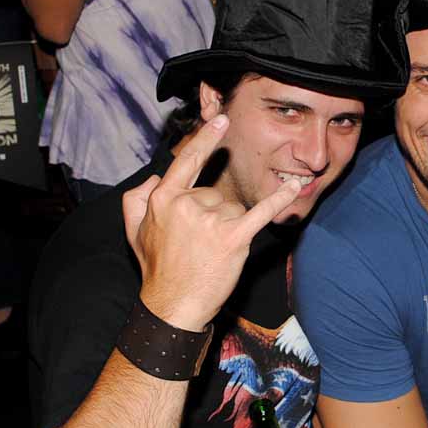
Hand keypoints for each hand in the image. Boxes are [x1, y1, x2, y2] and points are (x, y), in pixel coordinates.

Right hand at [122, 114, 301, 330]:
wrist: (172, 307)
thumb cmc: (158, 269)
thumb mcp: (133, 231)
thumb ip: (137, 198)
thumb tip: (155, 178)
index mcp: (164, 198)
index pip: (187, 161)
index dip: (206, 139)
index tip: (221, 120)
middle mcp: (186, 203)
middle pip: (215, 193)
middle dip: (213, 215)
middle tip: (200, 244)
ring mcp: (210, 220)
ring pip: (233, 209)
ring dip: (229, 227)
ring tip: (212, 251)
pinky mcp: (233, 237)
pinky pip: (261, 212)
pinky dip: (279, 200)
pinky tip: (294, 187)